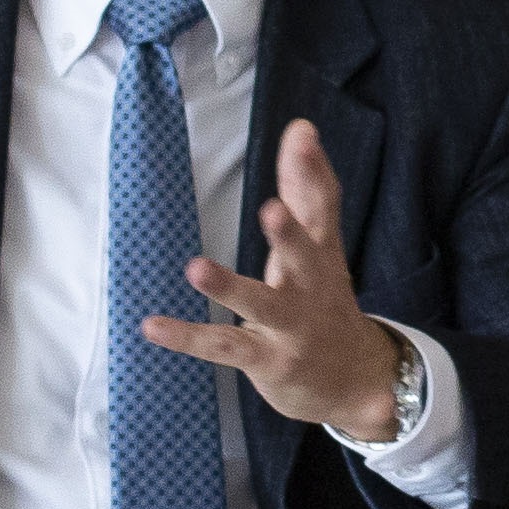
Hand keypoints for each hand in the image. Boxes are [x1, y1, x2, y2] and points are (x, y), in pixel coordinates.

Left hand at [141, 122, 408, 442]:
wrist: (355, 380)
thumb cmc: (323, 301)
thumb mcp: (318, 246)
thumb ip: (304, 190)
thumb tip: (301, 128)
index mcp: (324, 255)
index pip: (324, 208)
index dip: (314, 172)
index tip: (303, 136)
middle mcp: (312, 289)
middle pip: (305, 257)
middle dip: (290, 235)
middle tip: (272, 208)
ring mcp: (292, 328)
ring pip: (262, 306)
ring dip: (230, 288)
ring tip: (196, 268)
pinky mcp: (268, 360)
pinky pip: (225, 347)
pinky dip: (188, 337)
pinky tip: (153, 326)